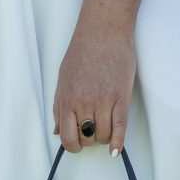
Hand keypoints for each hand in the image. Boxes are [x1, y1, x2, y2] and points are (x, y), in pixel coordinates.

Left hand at [53, 14, 136, 152]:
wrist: (103, 30)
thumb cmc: (83, 50)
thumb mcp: (63, 78)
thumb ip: (59, 106)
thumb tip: (58, 130)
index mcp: (67, 99)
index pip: (67, 137)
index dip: (72, 146)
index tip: (77, 143)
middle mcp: (83, 103)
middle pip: (87, 138)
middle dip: (89, 140)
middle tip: (92, 130)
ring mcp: (103, 101)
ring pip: (103, 136)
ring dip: (104, 137)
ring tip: (105, 127)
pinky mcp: (121, 97)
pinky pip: (120, 127)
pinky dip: (118, 142)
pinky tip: (116, 149)